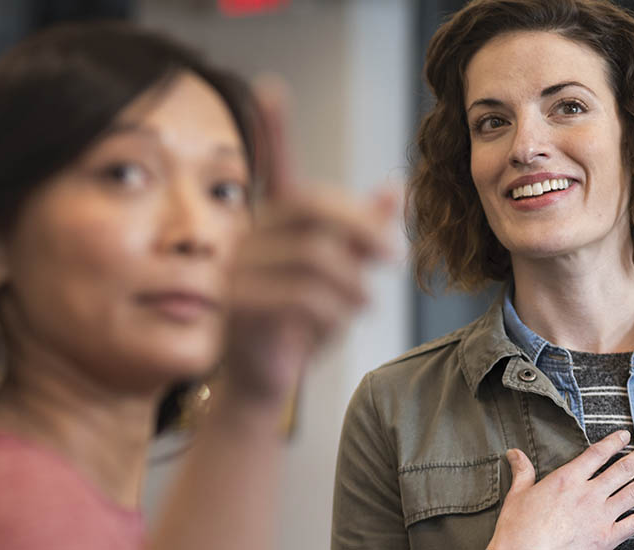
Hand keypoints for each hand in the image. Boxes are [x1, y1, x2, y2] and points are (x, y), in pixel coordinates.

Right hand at [219, 77, 394, 404]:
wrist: (264, 379)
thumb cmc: (300, 322)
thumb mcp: (340, 275)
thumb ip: (362, 232)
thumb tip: (395, 187)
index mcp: (274, 222)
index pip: (274, 166)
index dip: (272, 128)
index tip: (269, 86)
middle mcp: (251, 235)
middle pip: (310, 204)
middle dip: (360, 225)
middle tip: (392, 254)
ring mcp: (239, 268)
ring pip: (313, 255)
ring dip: (354, 280)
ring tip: (368, 300)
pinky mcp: (239, 304)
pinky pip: (301, 295)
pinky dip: (335, 309)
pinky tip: (344, 319)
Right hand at [487, 431, 633, 549]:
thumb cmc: (519, 530)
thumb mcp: (518, 495)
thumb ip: (523, 472)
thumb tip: (515, 454)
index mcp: (567, 479)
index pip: (597, 453)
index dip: (615, 441)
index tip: (626, 435)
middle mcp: (588, 494)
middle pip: (624, 467)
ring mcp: (601, 516)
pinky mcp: (608, 538)